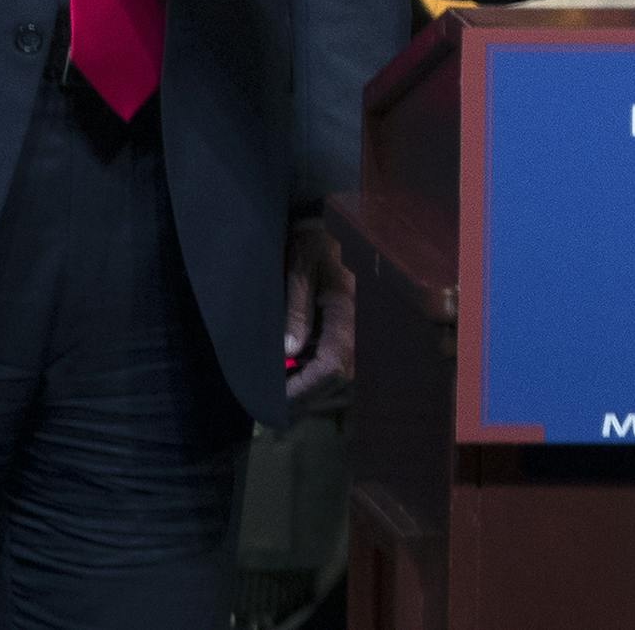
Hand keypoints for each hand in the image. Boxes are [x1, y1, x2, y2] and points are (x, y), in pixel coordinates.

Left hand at [284, 221, 354, 404]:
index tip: (277, 399)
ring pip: (343, 379)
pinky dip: (320, 379)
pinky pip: (342, 366)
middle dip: (307, 397)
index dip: (305, 388)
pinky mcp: (353, 331)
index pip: (332, 366)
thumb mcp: (298, 270)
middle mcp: (359, 327)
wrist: (328, 229)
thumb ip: (296, 310)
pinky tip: (298, 377)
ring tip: (284, 396)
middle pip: (339, 381)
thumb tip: (290, 352)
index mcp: (347, 312)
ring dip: (315, 391)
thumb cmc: (311, 245)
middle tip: (274, 406)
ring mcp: (360, 331)